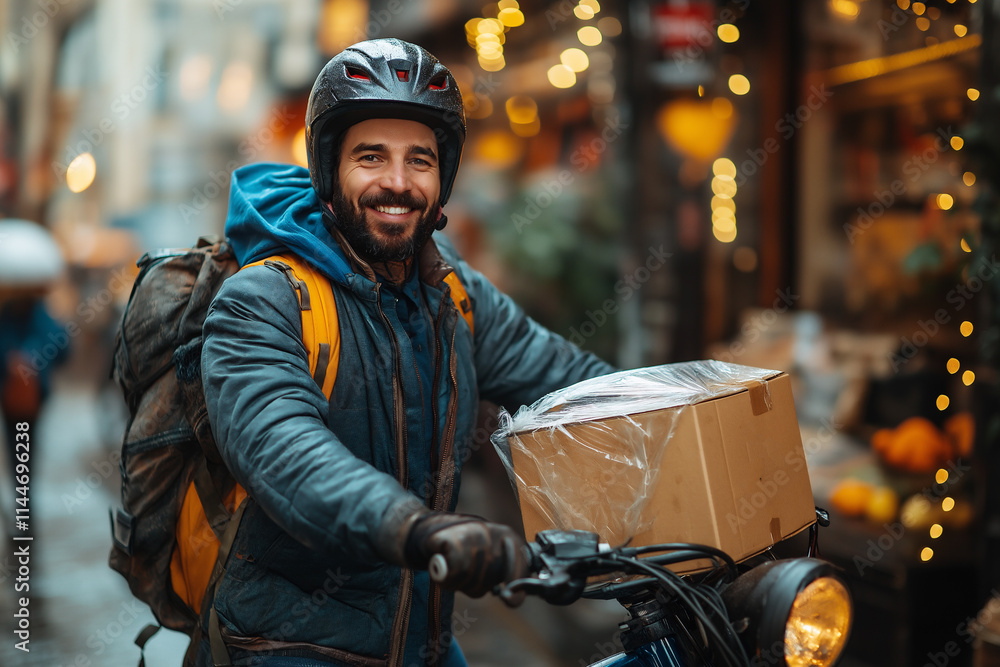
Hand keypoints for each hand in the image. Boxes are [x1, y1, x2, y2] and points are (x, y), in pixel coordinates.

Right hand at [404, 512, 528, 597]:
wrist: (433, 527)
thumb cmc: (465, 546)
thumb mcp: (490, 555)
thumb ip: (505, 574)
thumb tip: (514, 600)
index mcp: (508, 535)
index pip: (521, 567)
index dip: (516, 590)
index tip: (510, 600)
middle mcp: (492, 533)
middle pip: (489, 582)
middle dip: (475, 585)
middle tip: (465, 571)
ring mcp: (472, 534)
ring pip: (470, 580)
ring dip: (458, 582)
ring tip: (454, 566)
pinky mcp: (452, 540)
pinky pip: (453, 574)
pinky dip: (446, 576)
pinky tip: (443, 564)